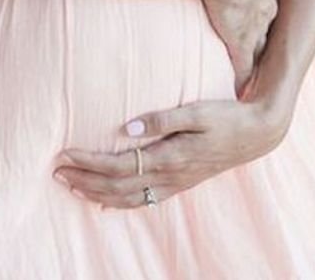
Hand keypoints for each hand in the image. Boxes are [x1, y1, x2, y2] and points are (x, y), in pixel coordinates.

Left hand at [53, 97, 289, 207]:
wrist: (258, 134)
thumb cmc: (225, 116)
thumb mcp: (195, 111)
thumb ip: (161, 119)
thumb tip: (126, 128)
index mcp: (169, 157)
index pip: (118, 165)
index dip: (89, 163)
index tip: (64, 154)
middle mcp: (170, 176)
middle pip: (118, 186)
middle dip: (84, 181)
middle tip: (56, 172)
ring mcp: (176, 184)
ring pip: (129, 198)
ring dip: (97, 194)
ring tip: (71, 187)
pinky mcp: (181, 184)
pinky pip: (145, 200)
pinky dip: (121, 203)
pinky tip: (106, 202)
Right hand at [201, 0, 277, 92]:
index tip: (258, 1)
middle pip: (267, 13)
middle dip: (261, 23)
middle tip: (253, 31)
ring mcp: (253, 16)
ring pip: (259, 38)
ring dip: (254, 49)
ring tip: (250, 59)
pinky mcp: (238, 34)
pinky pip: (243, 58)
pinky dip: (241, 70)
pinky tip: (238, 81)